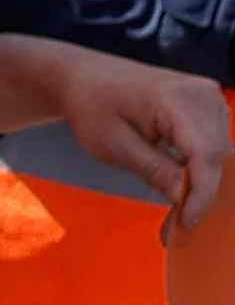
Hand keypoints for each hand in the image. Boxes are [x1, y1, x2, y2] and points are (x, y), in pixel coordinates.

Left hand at [0, 32, 230, 217]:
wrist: (84, 78)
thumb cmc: (91, 107)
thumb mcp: (114, 145)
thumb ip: (155, 169)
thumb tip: (186, 196)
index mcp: (178, 98)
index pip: (205, 154)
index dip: (201, 193)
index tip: (186, 223)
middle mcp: (204, 94)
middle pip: (218, 155)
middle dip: (202, 193)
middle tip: (178, 227)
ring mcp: (210, 97)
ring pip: (221, 152)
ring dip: (203, 183)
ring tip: (178, 214)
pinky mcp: (207, 106)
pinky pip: (213, 143)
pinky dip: (200, 169)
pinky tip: (182, 190)